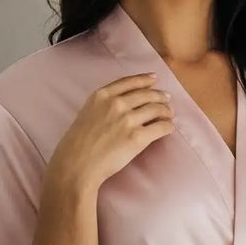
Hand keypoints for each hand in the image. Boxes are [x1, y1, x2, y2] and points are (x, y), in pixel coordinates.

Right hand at [46, 73, 174, 191]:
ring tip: (168, 115)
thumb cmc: (77, 143)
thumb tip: (127, 103)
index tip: (154, 79)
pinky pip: (162, 127)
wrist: (76, 165)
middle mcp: (116, 104)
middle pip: (147, 94)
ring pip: (158, 109)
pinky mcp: (138, 137)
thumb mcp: (87, 112)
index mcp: (102, 95)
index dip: (145, 79)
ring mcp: (128, 120)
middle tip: (167, 100)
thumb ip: (105, 105)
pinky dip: (168, 126)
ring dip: (166, 111)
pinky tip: (168, 128)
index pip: (130, 82)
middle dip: (160, 96)